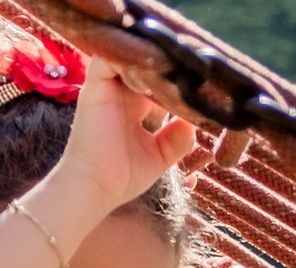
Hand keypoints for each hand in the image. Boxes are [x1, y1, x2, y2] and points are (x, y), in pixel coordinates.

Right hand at [53, 56, 196, 211]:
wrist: (94, 188)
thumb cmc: (121, 178)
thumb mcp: (159, 158)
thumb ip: (178, 139)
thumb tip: (194, 120)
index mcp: (135, 107)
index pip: (159, 79)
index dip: (179, 75)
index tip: (201, 76)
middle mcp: (121, 94)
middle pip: (148, 62)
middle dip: (169, 59)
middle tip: (195, 59)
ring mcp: (108, 87)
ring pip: (132, 53)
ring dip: (153, 52)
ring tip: (177, 56)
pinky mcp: (96, 84)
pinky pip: (112, 54)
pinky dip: (131, 51)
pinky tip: (155, 59)